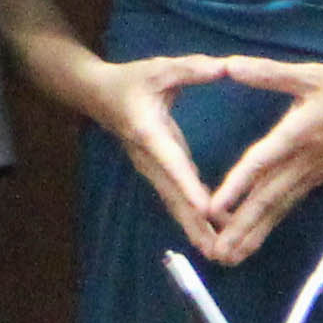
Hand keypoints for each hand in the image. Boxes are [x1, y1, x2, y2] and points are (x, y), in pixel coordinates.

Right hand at [37, 46, 226, 254]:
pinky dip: (193, 218)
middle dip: (196, 225)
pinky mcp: (158, 173)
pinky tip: (213, 233)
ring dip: (196, 229)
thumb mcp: (160, 69)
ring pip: (175, 204)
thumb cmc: (130, 80)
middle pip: (174, 197)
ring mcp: (152, 169)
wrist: (96, 94)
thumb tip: (226, 67)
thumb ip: (192, 69)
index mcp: (149, 133)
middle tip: (219, 252)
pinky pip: (176, 199)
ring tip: (221, 254)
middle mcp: (150, 159)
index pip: (172, 162)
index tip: (206, 210)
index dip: (188, 186)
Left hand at [198, 59, 322, 264]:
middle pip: (268, 198)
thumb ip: (269, 72)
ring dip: (254, 233)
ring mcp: (313, 173)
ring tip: (230, 256)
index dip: (237, 185)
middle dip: (241, 227)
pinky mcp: (319, 177)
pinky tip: (254, 237)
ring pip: (279, 207)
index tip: (214, 208)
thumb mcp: (312, 73)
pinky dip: (270, 222)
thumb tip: (229, 65)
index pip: (262, 163)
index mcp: (299, 134)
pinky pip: (289, 204)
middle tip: (217, 253)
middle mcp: (304, 161)